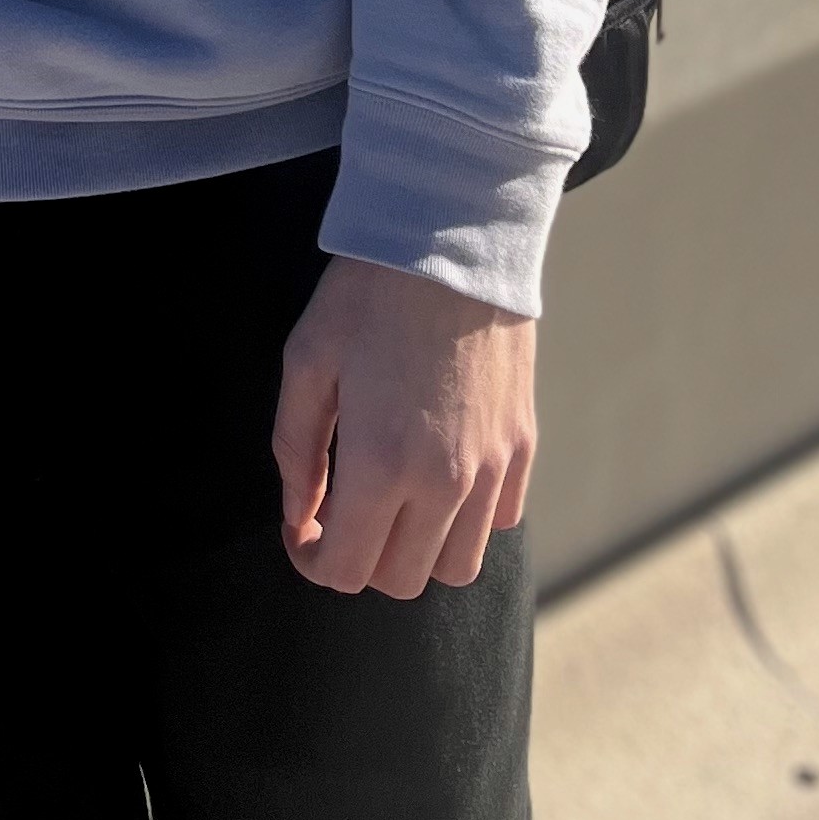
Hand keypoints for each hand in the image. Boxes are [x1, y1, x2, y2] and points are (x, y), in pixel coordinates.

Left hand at [271, 256, 535, 599]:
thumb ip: (296, 450)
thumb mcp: (307, 360)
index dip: (313, 562)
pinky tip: (440, 476)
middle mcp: (444, 483)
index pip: (347, 570)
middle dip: (361, 559)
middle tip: (340, 513)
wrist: (453, 239)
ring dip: (417, 551)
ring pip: (456, 567)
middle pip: (400, 580)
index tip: (303, 532)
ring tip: (392, 502)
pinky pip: (499, 523)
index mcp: (380, 464)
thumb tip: (300, 517)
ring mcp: (491, 469)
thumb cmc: (368, 294)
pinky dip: (467, 521)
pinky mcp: (522, 447)